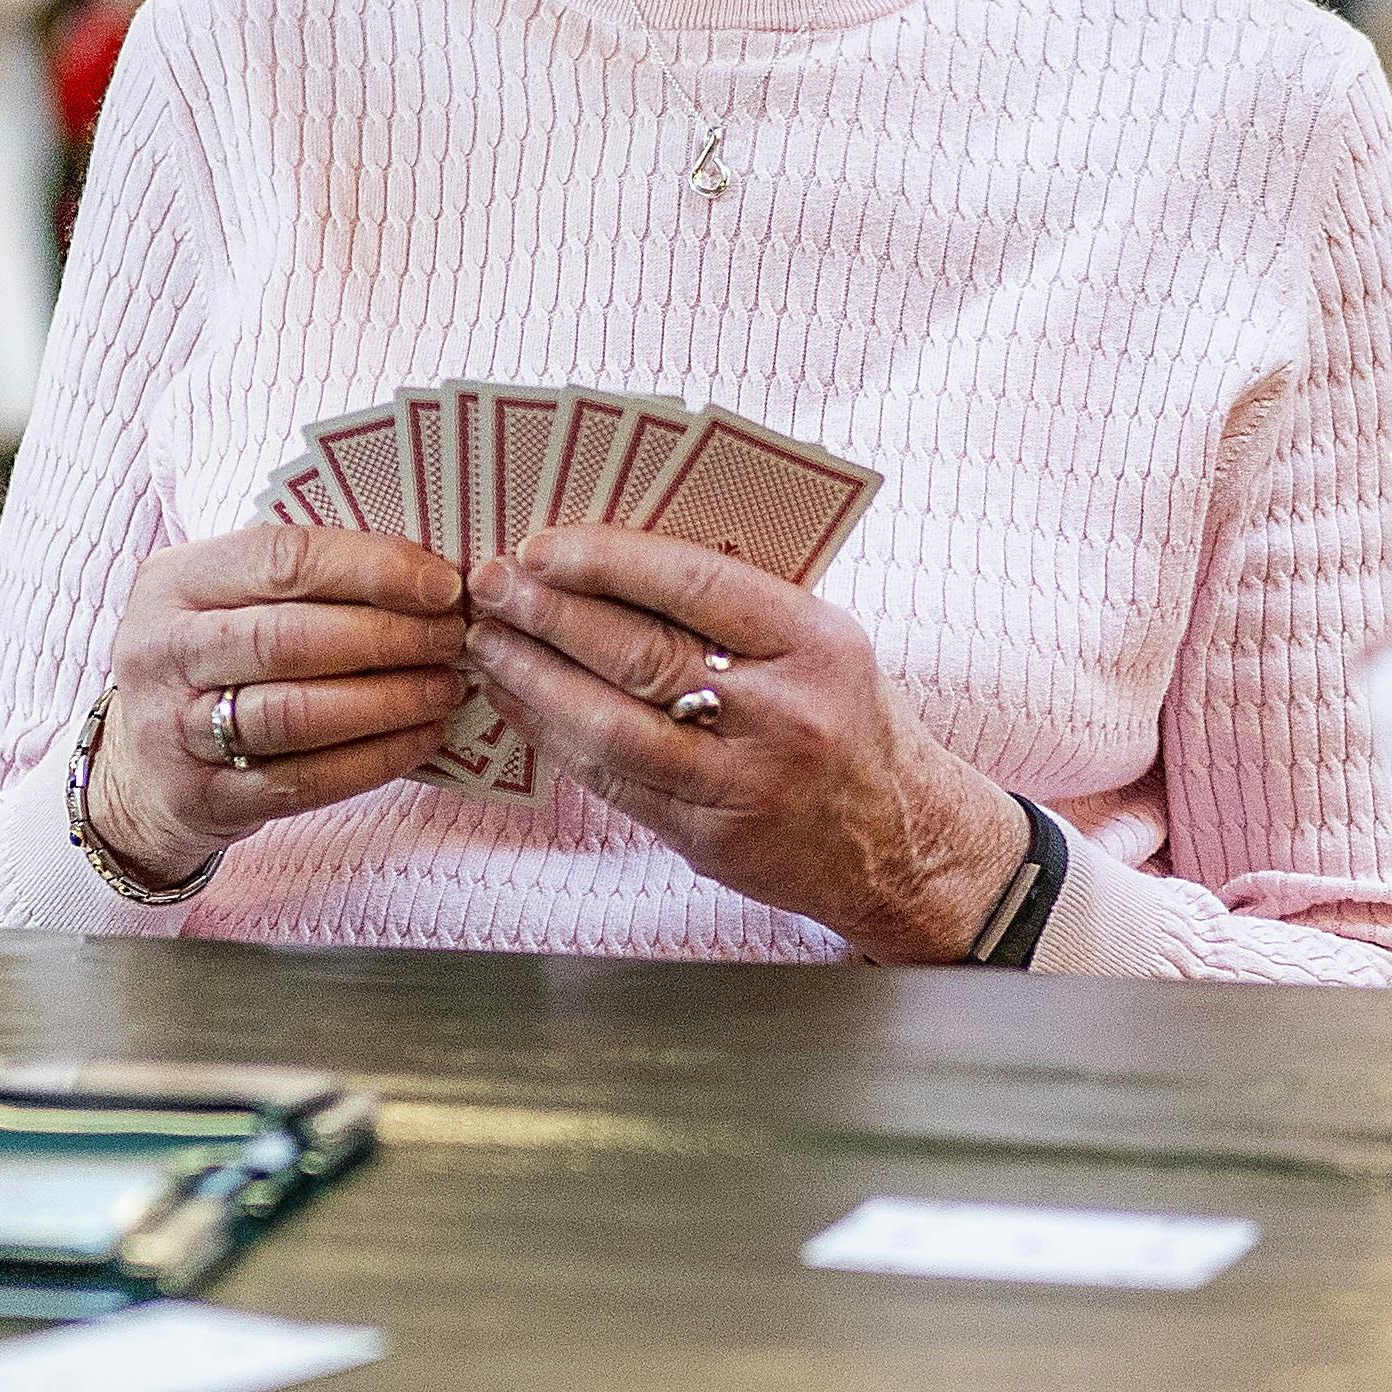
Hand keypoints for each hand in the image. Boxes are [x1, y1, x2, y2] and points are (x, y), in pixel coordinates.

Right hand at [84, 518, 467, 886]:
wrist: (139, 768)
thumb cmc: (210, 660)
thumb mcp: (224, 598)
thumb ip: (300, 576)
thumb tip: (424, 570)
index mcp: (173, 582)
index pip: (282, 558)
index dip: (372, 569)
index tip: (441, 584)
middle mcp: (162, 652)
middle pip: (291, 639)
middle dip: (389, 637)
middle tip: (452, 639)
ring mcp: (176, 731)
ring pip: (297, 714)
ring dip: (389, 701)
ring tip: (445, 688)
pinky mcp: (205, 798)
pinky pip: (303, 780)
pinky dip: (374, 760)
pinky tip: (421, 738)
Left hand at [462, 525, 1023, 962]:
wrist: (902, 845)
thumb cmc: (852, 725)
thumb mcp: (824, 647)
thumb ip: (740, 611)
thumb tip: (616, 561)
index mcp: (817, 646)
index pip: (695, 585)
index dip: (607, 561)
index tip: (542, 545)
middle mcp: (783, 716)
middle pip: (640, 655)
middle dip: (550, 615)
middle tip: (491, 585)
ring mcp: (743, 786)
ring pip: (612, 727)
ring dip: (535, 681)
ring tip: (489, 645)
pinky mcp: (709, 840)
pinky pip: (612, 782)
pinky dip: (555, 740)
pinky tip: (520, 707)